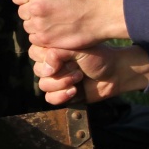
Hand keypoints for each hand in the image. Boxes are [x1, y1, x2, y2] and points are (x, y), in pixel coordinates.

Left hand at [12, 0, 128, 51]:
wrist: (100, 15)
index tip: (33, 0)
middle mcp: (35, 6)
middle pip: (22, 12)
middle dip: (32, 13)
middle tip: (48, 13)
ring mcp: (39, 24)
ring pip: (28, 27)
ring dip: (37, 26)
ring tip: (54, 23)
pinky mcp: (45, 39)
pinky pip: (34, 39)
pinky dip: (42, 38)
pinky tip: (55, 32)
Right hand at [28, 43, 148, 103]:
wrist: (114, 73)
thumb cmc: (98, 57)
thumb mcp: (78, 49)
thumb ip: (58, 54)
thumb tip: (46, 69)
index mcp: (52, 50)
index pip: (34, 53)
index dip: (47, 57)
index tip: (67, 57)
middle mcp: (52, 64)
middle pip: (37, 71)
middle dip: (58, 71)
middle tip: (76, 67)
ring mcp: (56, 79)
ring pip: (43, 85)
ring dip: (62, 83)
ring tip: (79, 78)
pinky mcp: (61, 94)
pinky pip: (49, 98)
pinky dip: (61, 96)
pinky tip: (74, 91)